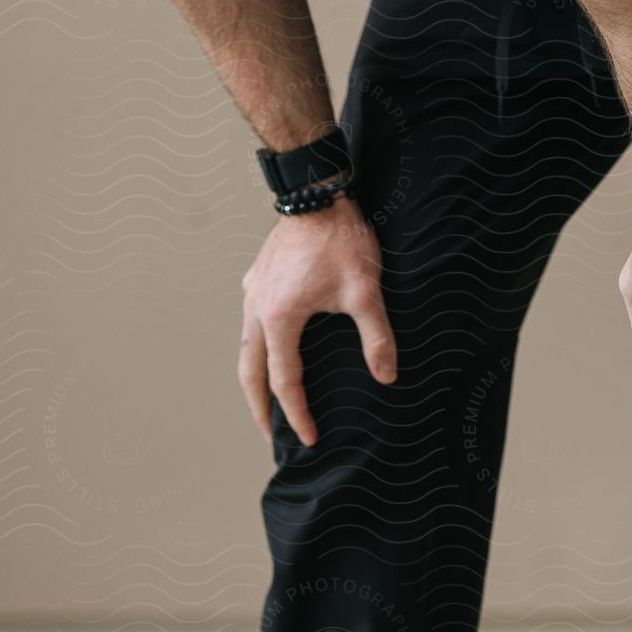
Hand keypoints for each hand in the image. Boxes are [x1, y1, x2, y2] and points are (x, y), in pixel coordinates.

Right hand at [238, 195, 395, 446]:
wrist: (317, 193)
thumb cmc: (341, 239)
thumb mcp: (365, 292)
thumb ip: (377, 338)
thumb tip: (387, 377)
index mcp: (279, 319)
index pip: (284, 382)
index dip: (296, 414)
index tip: (308, 437)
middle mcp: (256, 310)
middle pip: (249, 373)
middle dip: (260, 409)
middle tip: (271, 436)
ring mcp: (252, 293)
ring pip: (244, 349)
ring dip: (254, 380)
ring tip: (266, 404)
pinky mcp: (257, 280)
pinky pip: (249, 326)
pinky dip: (256, 350)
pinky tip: (271, 353)